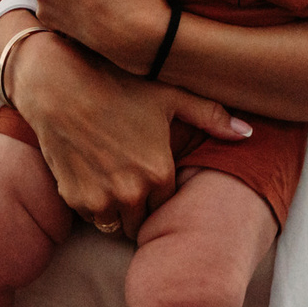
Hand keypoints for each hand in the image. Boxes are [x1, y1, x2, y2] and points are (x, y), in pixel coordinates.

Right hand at [5, 29, 248, 238]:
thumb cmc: (119, 85)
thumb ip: (211, 116)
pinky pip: (89, 215)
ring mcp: (99, 199)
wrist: (59, 84)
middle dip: (140, 206)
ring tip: (113, 179)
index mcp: (159, 174)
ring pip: (115, 223)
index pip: (169, 206)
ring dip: (116, 209)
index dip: (162, 192)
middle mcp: (131, 193)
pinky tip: (92, 174)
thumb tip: (248, 133)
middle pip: (142, 221)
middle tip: (133, 181)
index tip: (154, 178)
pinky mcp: (73, 198)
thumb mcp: (170, 95)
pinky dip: (92, 203)